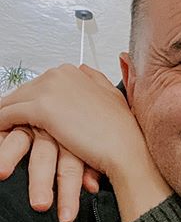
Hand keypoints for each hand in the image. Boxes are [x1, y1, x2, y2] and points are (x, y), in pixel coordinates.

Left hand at [0, 63, 172, 221]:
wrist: (127, 150)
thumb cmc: (122, 132)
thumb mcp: (112, 96)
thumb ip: (94, 80)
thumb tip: (83, 71)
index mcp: (74, 71)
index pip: (40, 84)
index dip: (31, 101)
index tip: (26, 115)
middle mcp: (59, 75)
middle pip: (24, 90)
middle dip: (15, 108)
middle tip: (8, 124)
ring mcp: (49, 89)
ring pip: (13, 101)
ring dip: (4, 116)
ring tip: (1, 129)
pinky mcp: (40, 109)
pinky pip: (8, 115)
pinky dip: (0, 124)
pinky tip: (0, 134)